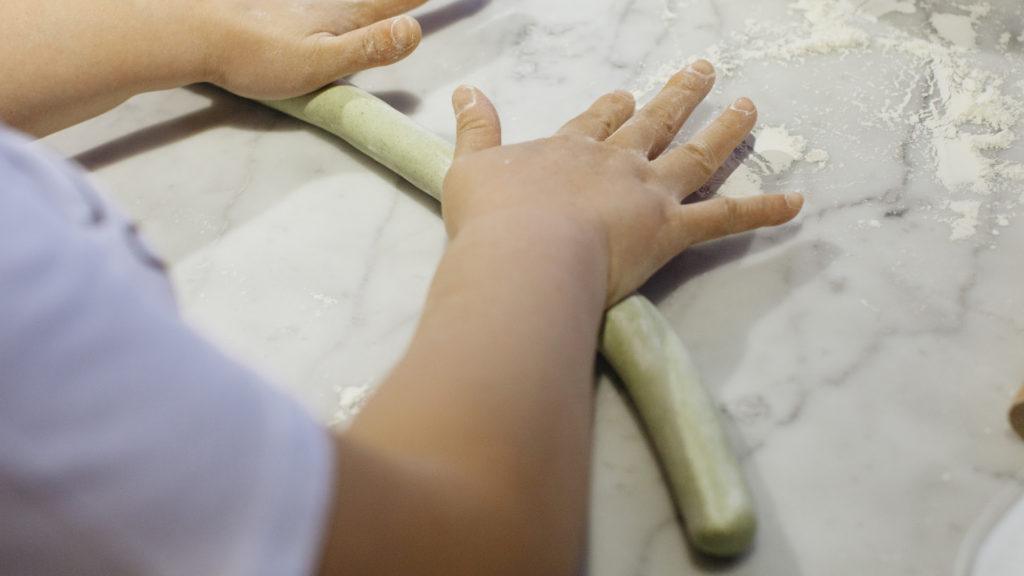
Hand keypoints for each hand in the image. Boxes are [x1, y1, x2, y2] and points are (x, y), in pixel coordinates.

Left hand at [201, 0, 429, 98]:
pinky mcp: (281, 12)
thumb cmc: (257, 57)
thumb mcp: (321, 62)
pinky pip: (320, 5)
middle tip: (419, 0)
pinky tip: (330, 10)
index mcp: (344, 17)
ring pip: (346, 1)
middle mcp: (329, 5)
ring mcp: (303, 6)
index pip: (396, 2)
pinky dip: (340, 8)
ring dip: (374, 4)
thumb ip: (368, 48)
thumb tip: (414, 29)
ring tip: (386, 6)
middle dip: (399, 0)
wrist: (199, 36)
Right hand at [442, 60, 803, 305]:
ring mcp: (648, 193)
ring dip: (725, 129)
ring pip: (696, 155)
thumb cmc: (493, 219)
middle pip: (655, 122)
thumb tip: (466, 90)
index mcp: (571, 150)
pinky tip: (796, 201)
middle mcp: (617, 163)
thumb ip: (473, 130)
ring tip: (750, 107)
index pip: (598, 122)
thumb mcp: (469, 168)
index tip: (627, 96)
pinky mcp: (671, 229)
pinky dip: (763, 209)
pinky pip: (726, 218)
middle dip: (680, 96)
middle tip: (704, 72)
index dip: (613, 110)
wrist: (525, 255)